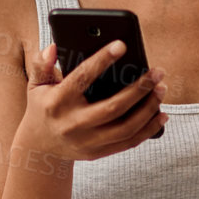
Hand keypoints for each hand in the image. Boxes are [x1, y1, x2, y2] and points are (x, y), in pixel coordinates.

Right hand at [19, 38, 167, 161]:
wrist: (39, 148)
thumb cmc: (43, 107)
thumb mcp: (36, 85)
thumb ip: (41, 64)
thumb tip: (52, 47)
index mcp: (58, 102)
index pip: (82, 78)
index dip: (102, 60)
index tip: (122, 45)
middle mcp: (74, 124)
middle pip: (113, 107)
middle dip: (139, 89)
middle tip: (157, 72)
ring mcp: (87, 142)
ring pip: (126, 128)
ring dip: (148, 109)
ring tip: (162, 90)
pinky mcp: (98, 153)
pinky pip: (129, 142)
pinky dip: (148, 129)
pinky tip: (161, 114)